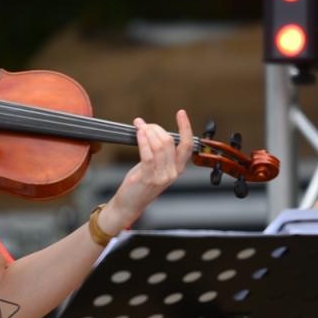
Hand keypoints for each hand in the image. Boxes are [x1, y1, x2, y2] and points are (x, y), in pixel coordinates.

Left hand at [101, 109, 192, 229]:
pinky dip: (143, 141)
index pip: (187, 145)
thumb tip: (152, 129)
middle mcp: (172, 172)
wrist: (130, 204)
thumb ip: (159, 151)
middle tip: (144, 124)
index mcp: (178, 169)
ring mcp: (161, 176)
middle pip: (169, 142)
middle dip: (155, 128)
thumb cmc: (141, 184)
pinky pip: (148, 154)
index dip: (186, 128)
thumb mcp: (155, 167)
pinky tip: (139, 133)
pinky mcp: (148, 177)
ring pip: (159, 146)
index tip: (181, 114)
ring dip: (148, 132)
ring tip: (139, 126)